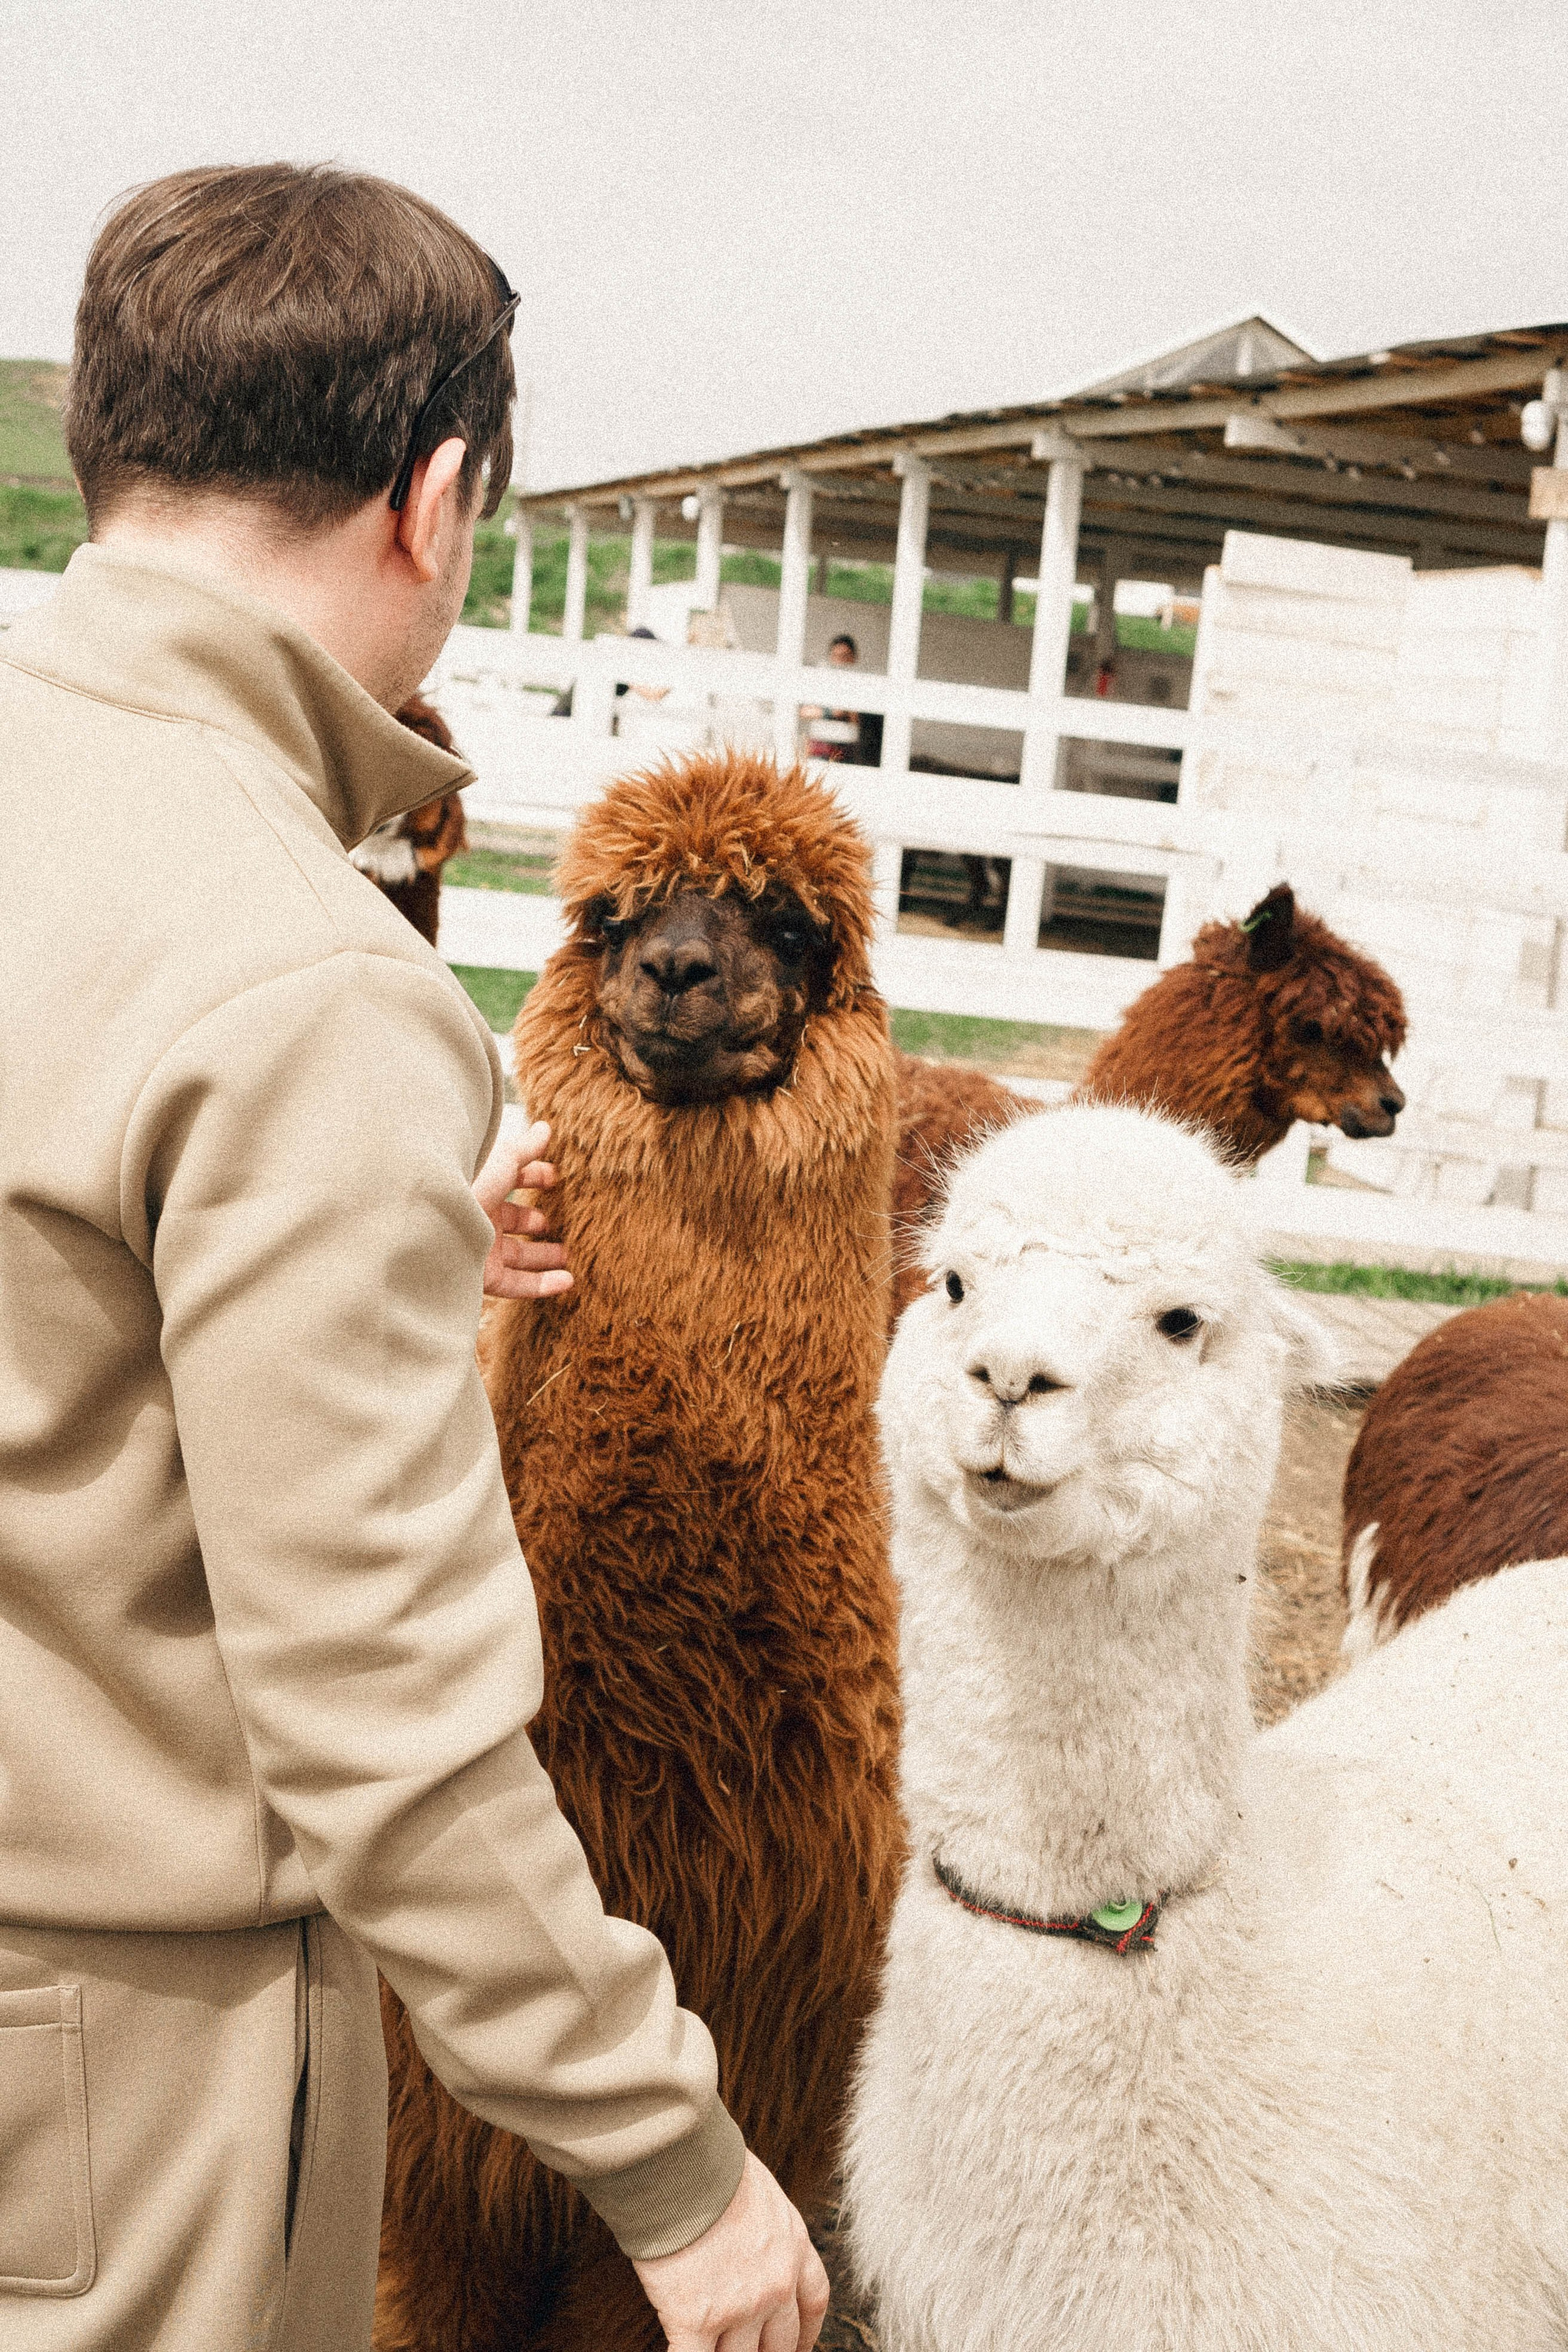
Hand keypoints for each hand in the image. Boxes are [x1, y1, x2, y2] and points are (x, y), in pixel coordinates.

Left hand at [474, 1120, 571, 1300]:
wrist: (431, 1221)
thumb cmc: (466, 1183)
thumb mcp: (502, 1159)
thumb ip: (526, 1148)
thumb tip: (545, 1128)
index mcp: (482, 1184)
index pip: (512, 1180)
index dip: (535, 1178)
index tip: (556, 1180)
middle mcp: (480, 1216)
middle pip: (514, 1220)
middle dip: (539, 1222)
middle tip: (562, 1223)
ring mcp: (480, 1247)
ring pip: (518, 1255)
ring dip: (545, 1256)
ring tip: (569, 1256)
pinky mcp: (482, 1276)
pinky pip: (517, 1283)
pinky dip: (543, 1284)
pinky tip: (568, 1281)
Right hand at [632, 2153, 829, 2351]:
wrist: (678, 2162)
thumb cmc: (709, 2163)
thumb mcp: (759, 2191)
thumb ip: (763, 2226)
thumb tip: (744, 2239)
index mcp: (793, 2246)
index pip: (813, 2302)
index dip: (805, 2333)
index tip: (797, 2345)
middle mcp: (776, 2283)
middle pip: (781, 2342)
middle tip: (751, 2350)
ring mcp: (739, 2306)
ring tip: (711, 2346)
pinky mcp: (697, 2320)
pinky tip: (679, 2349)